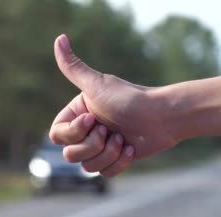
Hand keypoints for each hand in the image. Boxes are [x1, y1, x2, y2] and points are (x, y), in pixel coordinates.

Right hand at [49, 34, 176, 176]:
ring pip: (87, 166)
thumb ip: (73, 67)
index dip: (72, 133)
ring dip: (108, 154)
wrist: (163, 117)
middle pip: (70, 154)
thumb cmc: (131, 99)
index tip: (92, 120)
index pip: (57, 135)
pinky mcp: (115, 160)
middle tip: (111, 131)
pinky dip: (119, 163)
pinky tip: (132, 149)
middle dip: (93, 145)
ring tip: (124, 139)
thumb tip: (59, 37)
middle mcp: (86, 131)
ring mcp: (100, 147)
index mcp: (77, 113)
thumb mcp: (97, 85)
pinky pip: (104, 174)